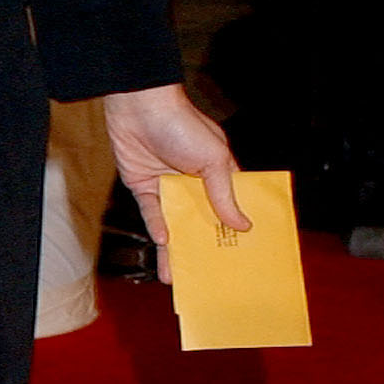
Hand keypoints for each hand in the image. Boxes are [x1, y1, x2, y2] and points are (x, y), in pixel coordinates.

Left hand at [100, 81, 247, 273]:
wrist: (139, 107)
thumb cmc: (183, 125)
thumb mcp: (213, 160)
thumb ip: (223, 194)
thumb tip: (242, 224)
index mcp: (218, 174)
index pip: (231, 206)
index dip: (236, 228)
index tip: (244, 254)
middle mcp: (194, 183)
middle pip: (202, 221)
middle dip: (205, 246)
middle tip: (211, 276)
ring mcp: (168, 186)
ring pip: (175, 223)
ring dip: (175, 248)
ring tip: (178, 276)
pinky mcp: (144, 186)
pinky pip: (152, 213)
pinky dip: (157, 227)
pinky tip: (165, 244)